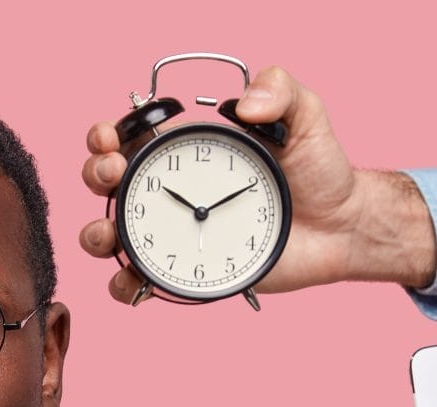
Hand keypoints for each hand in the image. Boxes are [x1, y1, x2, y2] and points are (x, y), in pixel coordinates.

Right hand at [77, 66, 436, 303]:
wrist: (341, 226)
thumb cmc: (319, 170)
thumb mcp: (305, 115)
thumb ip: (280, 89)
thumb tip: (245, 104)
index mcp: (184, 150)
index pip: (128, 136)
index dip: (105, 135)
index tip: (111, 138)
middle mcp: (170, 191)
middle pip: (106, 183)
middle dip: (96, 175)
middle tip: (115, 174)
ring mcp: (173, 235)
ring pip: (110, 236)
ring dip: (96, 234)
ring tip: (109, 232)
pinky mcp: (185, 273)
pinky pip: (139, 284)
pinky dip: (124, 286)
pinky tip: (134, 279)